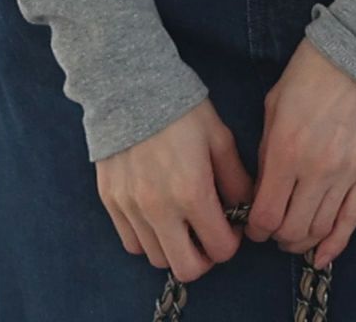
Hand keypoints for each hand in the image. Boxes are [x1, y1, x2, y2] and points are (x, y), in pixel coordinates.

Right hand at [96, 98, 253, 283]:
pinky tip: (158, 216)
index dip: (232, 242)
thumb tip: (245, 208)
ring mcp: (131, 208)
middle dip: (205, 258)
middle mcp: (159, 209)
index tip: (231, 226)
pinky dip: (148, 239)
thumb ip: (236, 179)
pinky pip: (131, 242)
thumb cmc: (181, 110)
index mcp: (192, 192)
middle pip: (186, 269)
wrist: (129, 87)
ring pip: (156, 258)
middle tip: (208, 236)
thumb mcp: (219, 138)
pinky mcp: (111, 202)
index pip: (220, 249)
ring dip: (175, 248)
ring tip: (182, 223)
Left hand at [244, 37, 355, 270]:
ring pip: (321, 228)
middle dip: (277, 237)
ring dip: (303, 241)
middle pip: (293, 228)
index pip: (266, 213)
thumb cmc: (311, 72)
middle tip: (272, 231)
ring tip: (294, 238)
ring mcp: (347, 174)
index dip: (255, 228)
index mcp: (287, 150)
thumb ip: (268, 150)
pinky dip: (336, 244)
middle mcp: (317, 169)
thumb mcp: (275, 104)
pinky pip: (352, 220)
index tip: (252, 227)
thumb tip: (265, 187)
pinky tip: (323, 256)